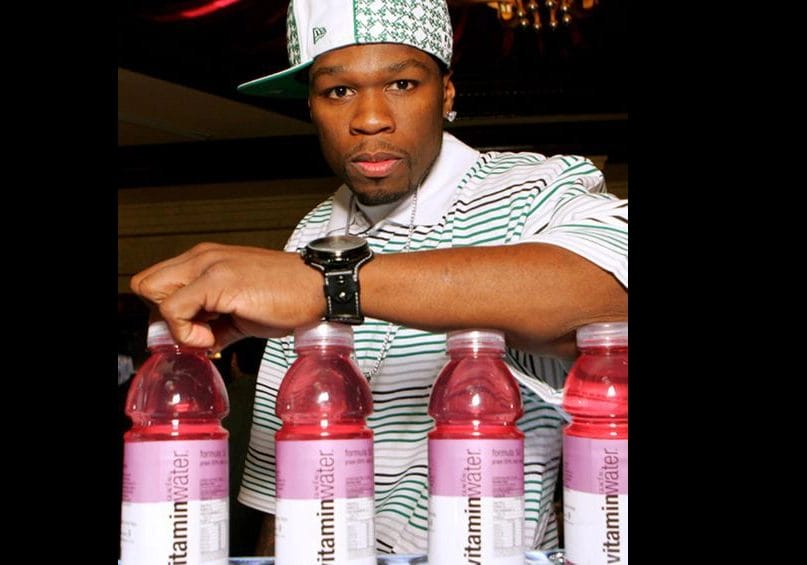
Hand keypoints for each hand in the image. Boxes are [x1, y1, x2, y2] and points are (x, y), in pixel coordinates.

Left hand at [130, 242, 324, 350]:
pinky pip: (173, 310)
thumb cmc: (289, 297)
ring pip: (153, 294)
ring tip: (211, 334)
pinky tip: (214, 337)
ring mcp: (208, 266)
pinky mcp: (217, 281)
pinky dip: (187, 332)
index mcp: (206, 260)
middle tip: (197, 332)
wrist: (319, 289)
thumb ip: (215, 325)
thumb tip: (197, 344)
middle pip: (146, 285)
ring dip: (176, 325)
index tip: (193, 329)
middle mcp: (202, 257)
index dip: (167, 312)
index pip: (157, 283)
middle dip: (164, 317)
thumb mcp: (243, 312)